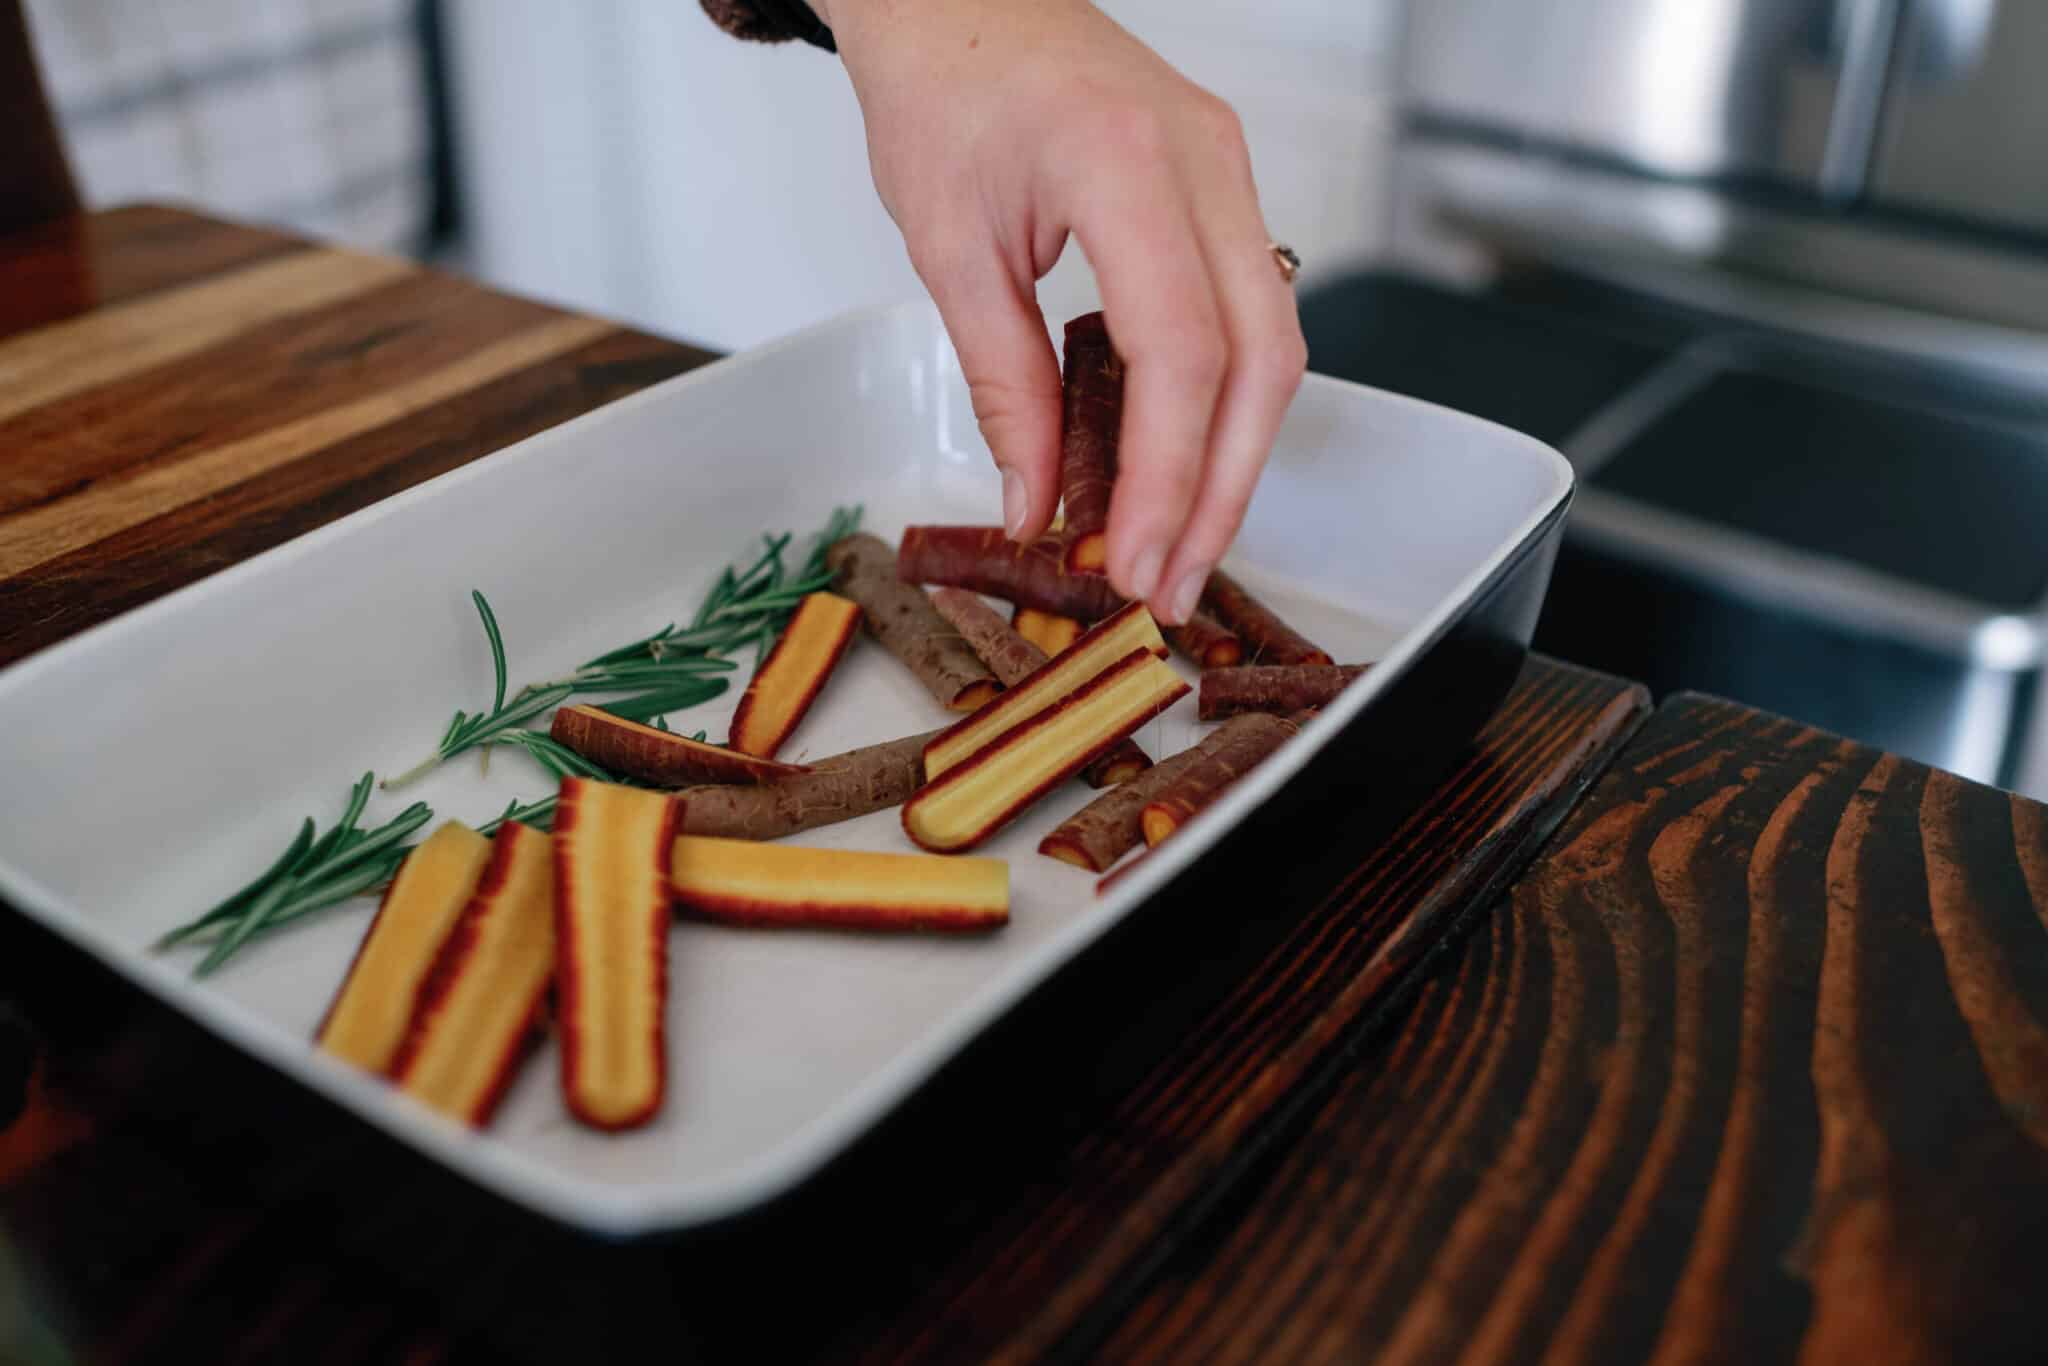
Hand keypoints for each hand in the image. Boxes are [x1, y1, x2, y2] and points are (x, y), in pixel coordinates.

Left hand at [822, 0, 1306, 624]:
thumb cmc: (941, 88)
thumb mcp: (949, 247)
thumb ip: (1003, 382)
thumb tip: (1037, 501)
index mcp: (1125, 162)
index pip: (1179, 351)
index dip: (1164, 474)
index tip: (1130, 559)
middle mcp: (1205, 162)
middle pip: (1259, 362)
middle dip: (1218, 492)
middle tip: (1167, 585)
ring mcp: (1230, 170)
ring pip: (1275, 346)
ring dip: (1233, 460)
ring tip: (1177, 549)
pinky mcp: (1227, 188)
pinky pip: (1252, 313)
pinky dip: (1223, 402)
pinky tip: (1183, 466)